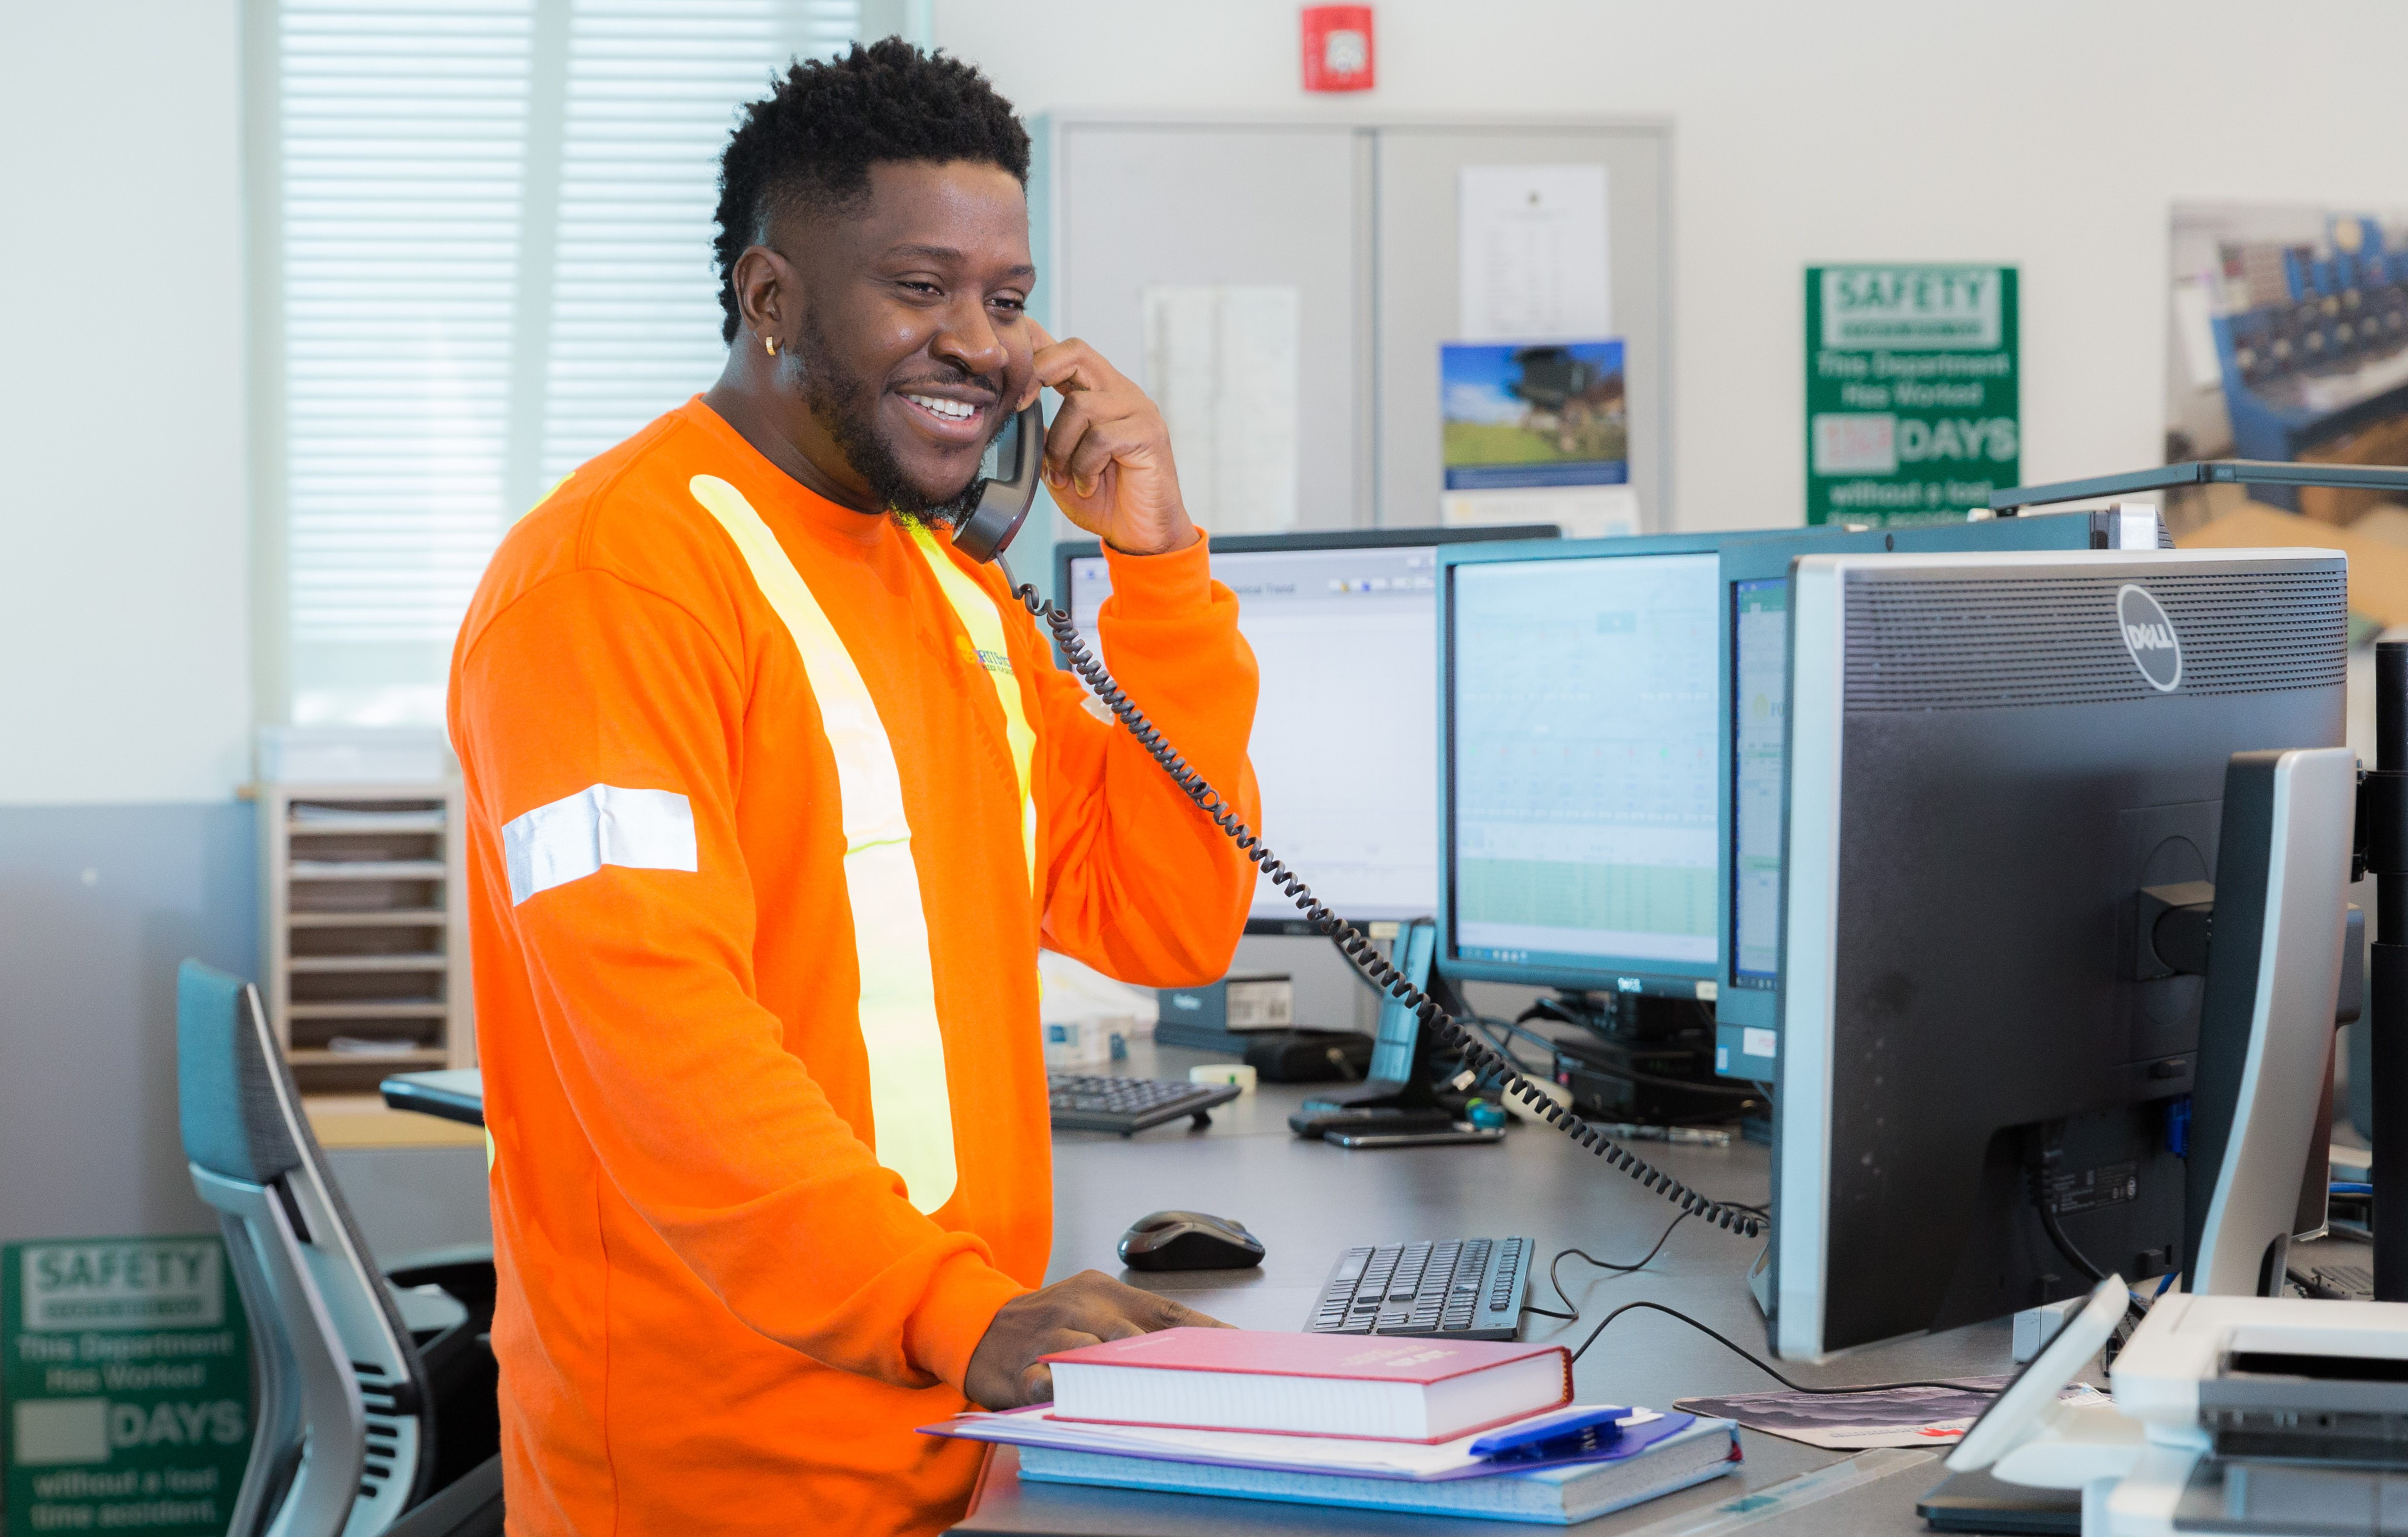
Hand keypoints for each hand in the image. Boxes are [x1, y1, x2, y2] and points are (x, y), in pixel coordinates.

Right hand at [962, 1269, 1228, 1409]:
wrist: (976, 1323)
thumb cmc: (1049, 1322)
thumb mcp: (1092, 1307)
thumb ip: (1135, 1325)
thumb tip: (1193, 1353)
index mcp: (1104, 1291)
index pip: (1167, 1312)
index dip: (1206, 1332)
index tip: (1240, 1351)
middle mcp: (1080, 1308)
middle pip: (1135, 1338)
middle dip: (1168, 1367)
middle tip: (1202, 1392)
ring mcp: (1049, 1336)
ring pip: (1095, 1358)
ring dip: (1122, 1381)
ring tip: (1152, 1402)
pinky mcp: (1020, 1368)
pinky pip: (1048, 1384)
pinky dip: (1068, 1395)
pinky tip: (1083, 1403)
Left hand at [1020, 321, 1197, 556]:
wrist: (1141, 535)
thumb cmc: (1105, 499)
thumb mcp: (1060, 464)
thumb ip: (1044, 436)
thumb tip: (1015, 414)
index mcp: (1100, 393)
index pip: (1067, 352)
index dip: (1035, 353)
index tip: (1011, 380)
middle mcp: (1121, 393)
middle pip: (1076, 353)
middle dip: (1039, 373)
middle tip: (1020, 405)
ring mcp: (1138, 410)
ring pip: (1080, 405)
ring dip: (1062, 447)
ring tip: (1066, 477)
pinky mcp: (1148, 434)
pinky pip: (1101, 437)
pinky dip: (1085, 466)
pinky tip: (1088, 484)